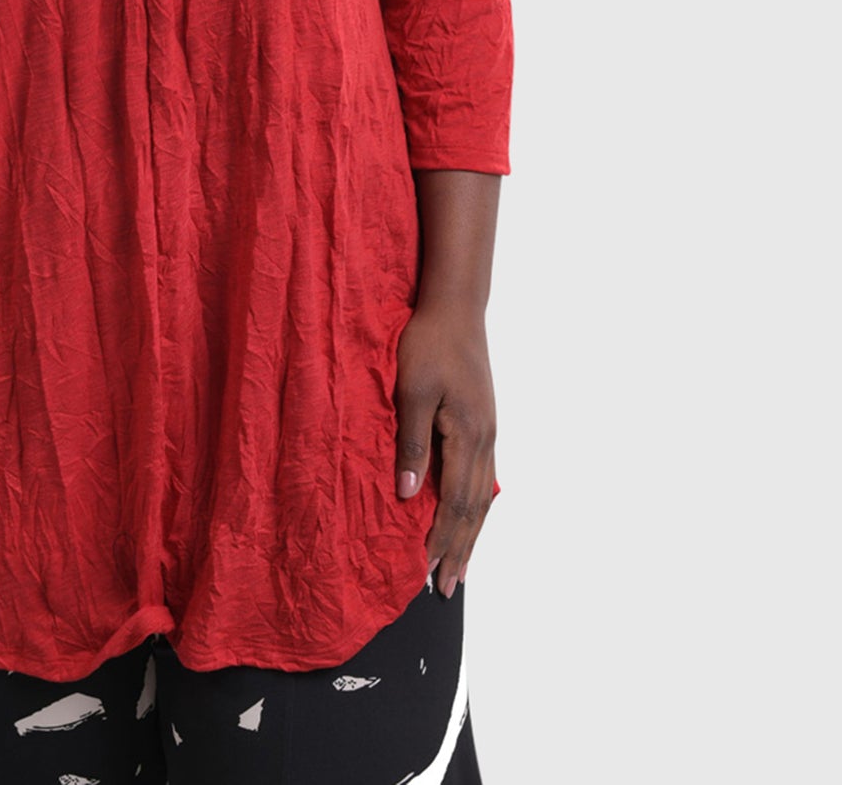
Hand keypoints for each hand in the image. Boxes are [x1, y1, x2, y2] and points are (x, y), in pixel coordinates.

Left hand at [394, 303, 496, 597]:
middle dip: (460, 550)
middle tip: (448, 588)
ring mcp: (489, 433)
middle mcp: (485, 441)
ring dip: (471, 535)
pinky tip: (471, 518)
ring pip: (483, 498)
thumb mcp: (412, 391)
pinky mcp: (484, 423)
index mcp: (467, 436)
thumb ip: (412, 444)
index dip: (442, 540)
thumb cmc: (427, 344)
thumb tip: (409, 496)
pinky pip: (483, 478)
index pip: (455, 503)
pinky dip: (477, 508)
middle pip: (474, 510)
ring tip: (461, 567)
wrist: (455, 308)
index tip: (428, 573)